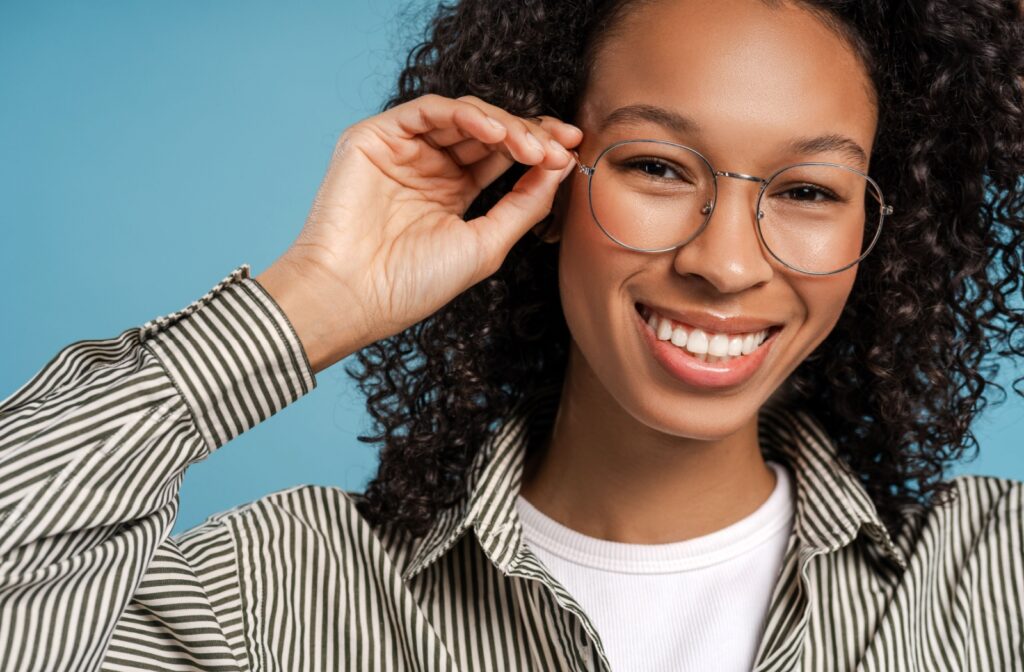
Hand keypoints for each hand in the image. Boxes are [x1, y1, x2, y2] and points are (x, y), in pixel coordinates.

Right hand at [256, 93, 582, 372]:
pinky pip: (427, 111)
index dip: (538, 149)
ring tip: (530, 145)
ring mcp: (402, 150)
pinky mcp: (375, 137)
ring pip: (462, 117)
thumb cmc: (413, 283)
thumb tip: (562, 164)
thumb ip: (524, 204)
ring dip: (503, 125)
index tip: (571, 150)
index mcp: (452, 194)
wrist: (354, 297)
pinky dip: (463, 115)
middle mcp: (429, 167)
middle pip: (488, 133)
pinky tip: (494, 133)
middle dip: (528, 133)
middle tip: (560, 143)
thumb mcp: (486, 244)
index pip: (502, 158)